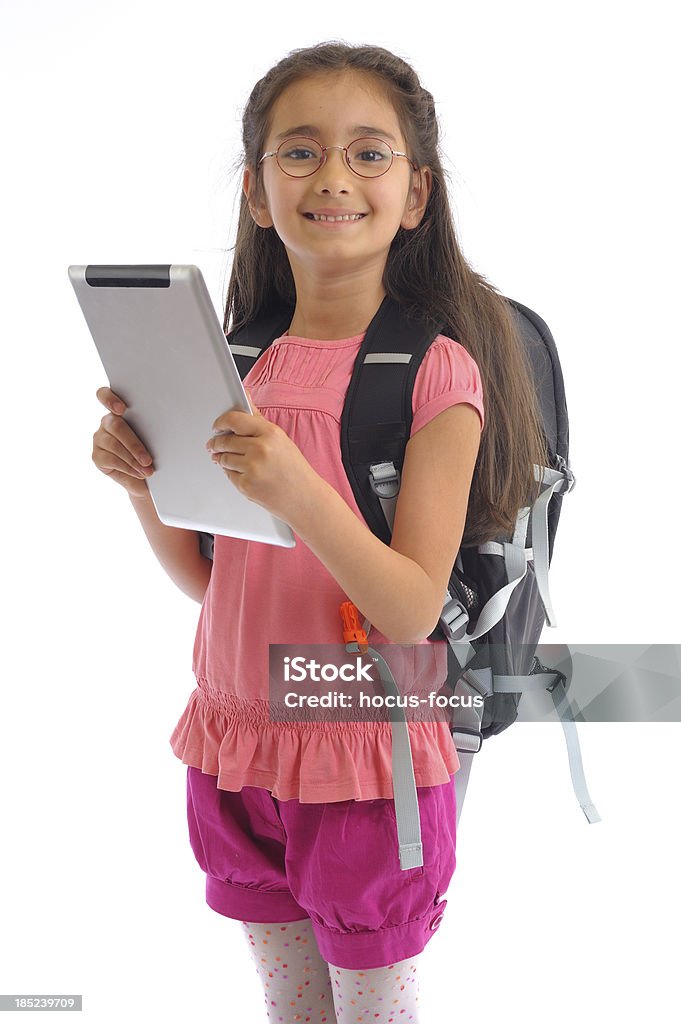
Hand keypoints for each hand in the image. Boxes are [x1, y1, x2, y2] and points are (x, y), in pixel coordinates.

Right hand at [92, 387, 154, 498]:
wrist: (148, 476)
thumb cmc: (154, 451)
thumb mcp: (158, 438)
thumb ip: (157, 429)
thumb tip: (177, 425)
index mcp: (119, 411)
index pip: (104, 395)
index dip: (110, 399)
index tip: (122, 409)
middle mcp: (107, 422)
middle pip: (116, 426)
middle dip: (134, 444)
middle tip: (148, 459)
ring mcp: (100, 438)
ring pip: (114, 445)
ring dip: (133, 459)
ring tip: (148, 470)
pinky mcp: (97, 456)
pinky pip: (111, 460)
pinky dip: (127, 468)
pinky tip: (139, 472)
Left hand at [205, 389, 317, 522]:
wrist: (305, 498)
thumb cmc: (294, 469)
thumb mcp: (280, 439)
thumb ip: (258, 419)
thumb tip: (245, 396)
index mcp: (270, 433)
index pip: (234, 420)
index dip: (221, 422)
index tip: (217, 426)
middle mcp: (261, 449)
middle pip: (225, 441)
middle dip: (217, 443)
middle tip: (215, 445)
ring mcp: (252, 468)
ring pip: (223, 458)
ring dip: (223, 459)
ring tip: (236, 462)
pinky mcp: (246, 485)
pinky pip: (228, 475)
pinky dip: (232, 475)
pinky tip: (246, 475)